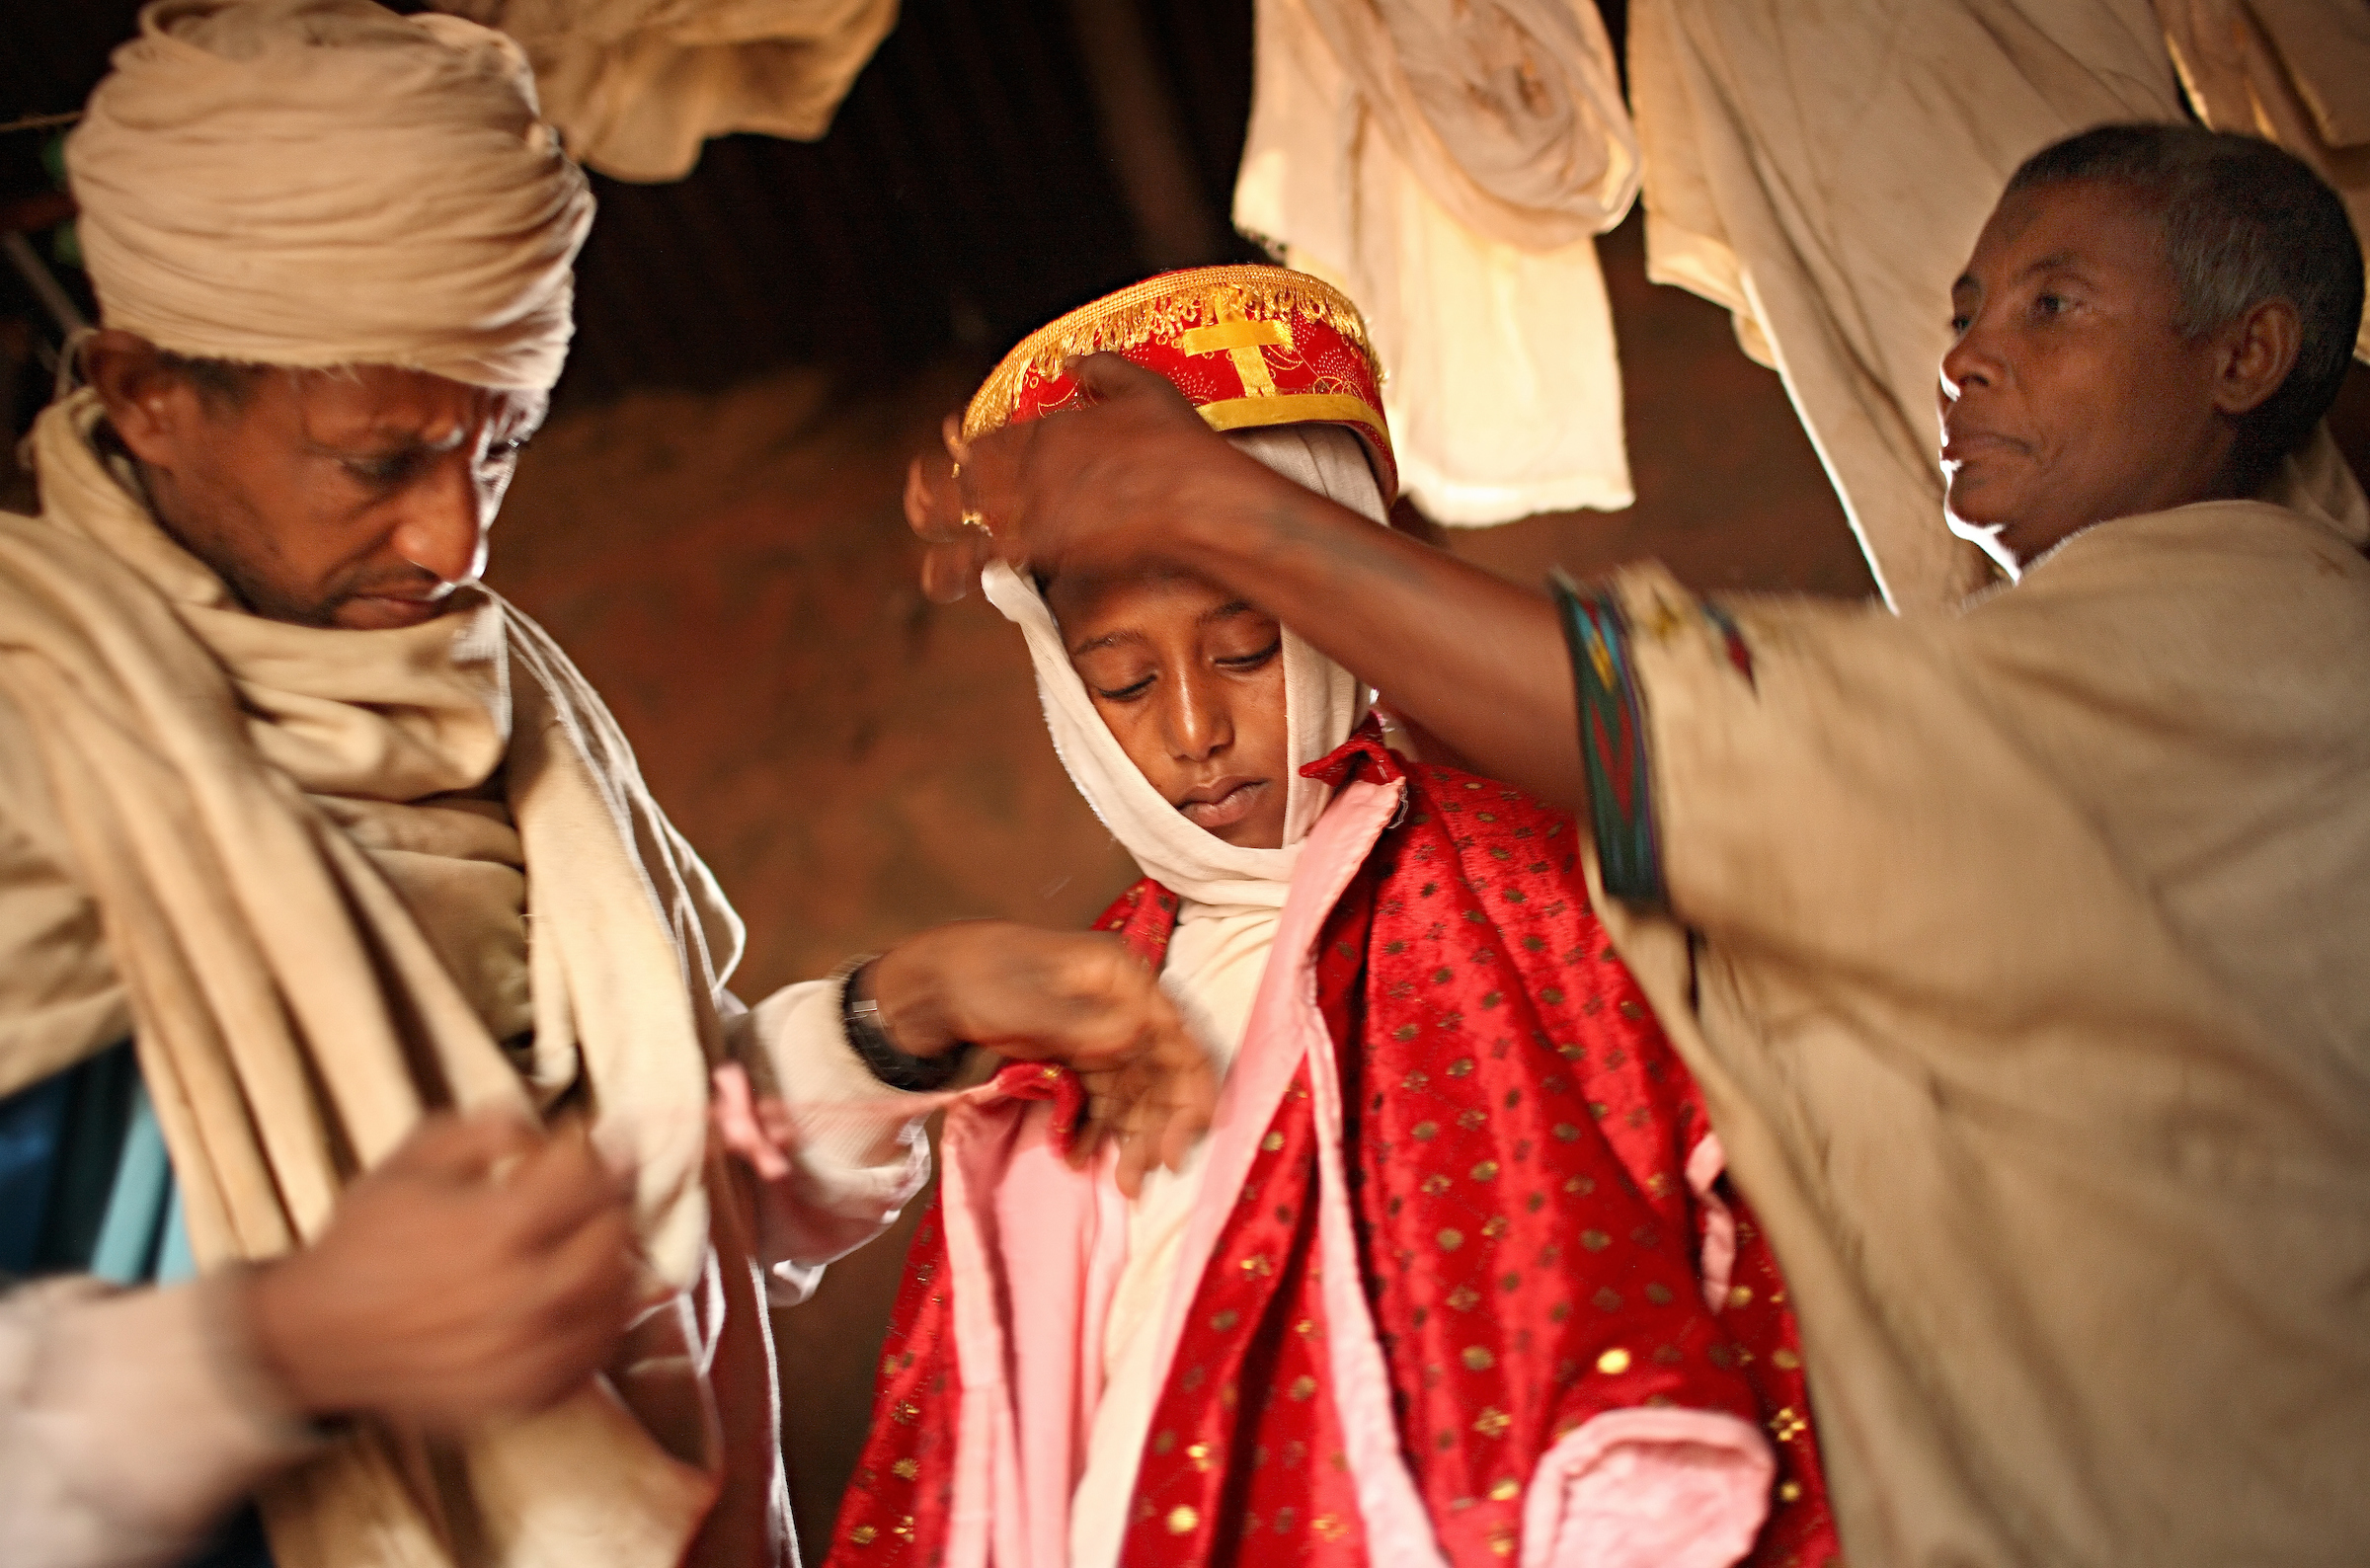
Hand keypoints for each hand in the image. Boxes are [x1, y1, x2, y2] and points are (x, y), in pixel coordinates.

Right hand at [242, 1110, 640, 1433]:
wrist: (313, 1338)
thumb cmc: (363, 1242)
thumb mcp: (409, 1163)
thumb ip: (484, 1128)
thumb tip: (546, 1124)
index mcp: (494, 1228)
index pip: (586, 1181)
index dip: (601, 1152)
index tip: (602, 1140)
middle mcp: (517, 1293)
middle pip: (612, 1238)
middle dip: (615, 1204)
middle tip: (609, 1190)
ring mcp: (522, 1351)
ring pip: (613, 1300)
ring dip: (621, 1259)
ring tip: (604, 1239)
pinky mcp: (518, 1394)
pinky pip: (592, 1358)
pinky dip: (605, 1321)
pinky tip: (593, 1297)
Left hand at [870, 920, 1217, 1197]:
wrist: (932, 984)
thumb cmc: (980, 978)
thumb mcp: (1031, 1002)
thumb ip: (1086, 1024)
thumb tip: (1139, 1041)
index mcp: (1122, 978)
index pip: (1177, 1039)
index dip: (1188, 1094)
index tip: (1178, 1145)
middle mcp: (1123, 1004)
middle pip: (1162, 1071)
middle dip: (1159, 1126)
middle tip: (1143, 1175)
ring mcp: (1102, 1030)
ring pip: (1135, 1091)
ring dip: (1131, 1137)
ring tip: (1123, 1183)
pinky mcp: (1079, 1053)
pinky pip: (1102, 1096)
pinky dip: (1095, 1128)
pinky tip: (1078, 1157)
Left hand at [905, 353, 1286, 599]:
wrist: (1196, 504)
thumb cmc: (1178, 448)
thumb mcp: (1146, 387)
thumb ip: (1104, 370)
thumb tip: (1077, 361)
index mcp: (1045, 428)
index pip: (987, 434)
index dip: (961, 438)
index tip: (949, 435)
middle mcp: (1024, 466)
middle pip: (960, 474)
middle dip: (935, 479)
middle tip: (920, 482)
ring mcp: (1026, 510)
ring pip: (953, 515)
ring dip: (931, 520)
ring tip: (920, 525)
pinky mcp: (1036, 551)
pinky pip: (977, 564)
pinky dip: (954, 570)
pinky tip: (940, 576)